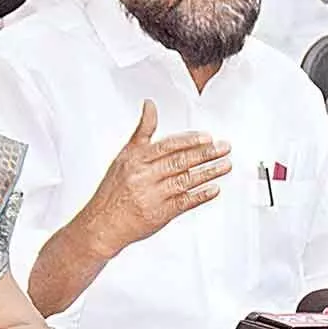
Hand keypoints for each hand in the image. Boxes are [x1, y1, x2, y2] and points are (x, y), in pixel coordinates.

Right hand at [83, 99, 231, 257]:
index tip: (208, 137)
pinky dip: (200, 195)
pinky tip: (214, 189)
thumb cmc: (114, 189)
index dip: (189, 141)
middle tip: (225, 147)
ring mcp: (152, 195)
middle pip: (180, 161)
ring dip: (209, 172)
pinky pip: (184, 203)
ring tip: (226, 165)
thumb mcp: (124, 155)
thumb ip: (142, 131)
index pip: (168, 146)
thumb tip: (150, 104)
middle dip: (206, 153)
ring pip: (185, 180)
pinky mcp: (159, 214)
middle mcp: (144, 176)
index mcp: (136, 159)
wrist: (101, 224)